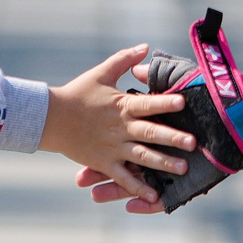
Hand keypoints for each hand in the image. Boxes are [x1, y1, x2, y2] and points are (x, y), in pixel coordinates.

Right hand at [41, 44, 196, 207]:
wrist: (49, 118)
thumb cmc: (77, 93)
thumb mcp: (102, 73)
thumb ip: (124, 60)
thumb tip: (145, 47)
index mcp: (122, 106)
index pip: (147, 103)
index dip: (164, 101)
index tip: (182, 101)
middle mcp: (120, 128)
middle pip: (150, 133)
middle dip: (173, 138)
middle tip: (193, 143)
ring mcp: (112, 148)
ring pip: (142, 157)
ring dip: (163, 163)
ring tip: (184, 168)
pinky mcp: (103, 163)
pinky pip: (123, 178)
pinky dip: (138, 187)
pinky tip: (156, 196)